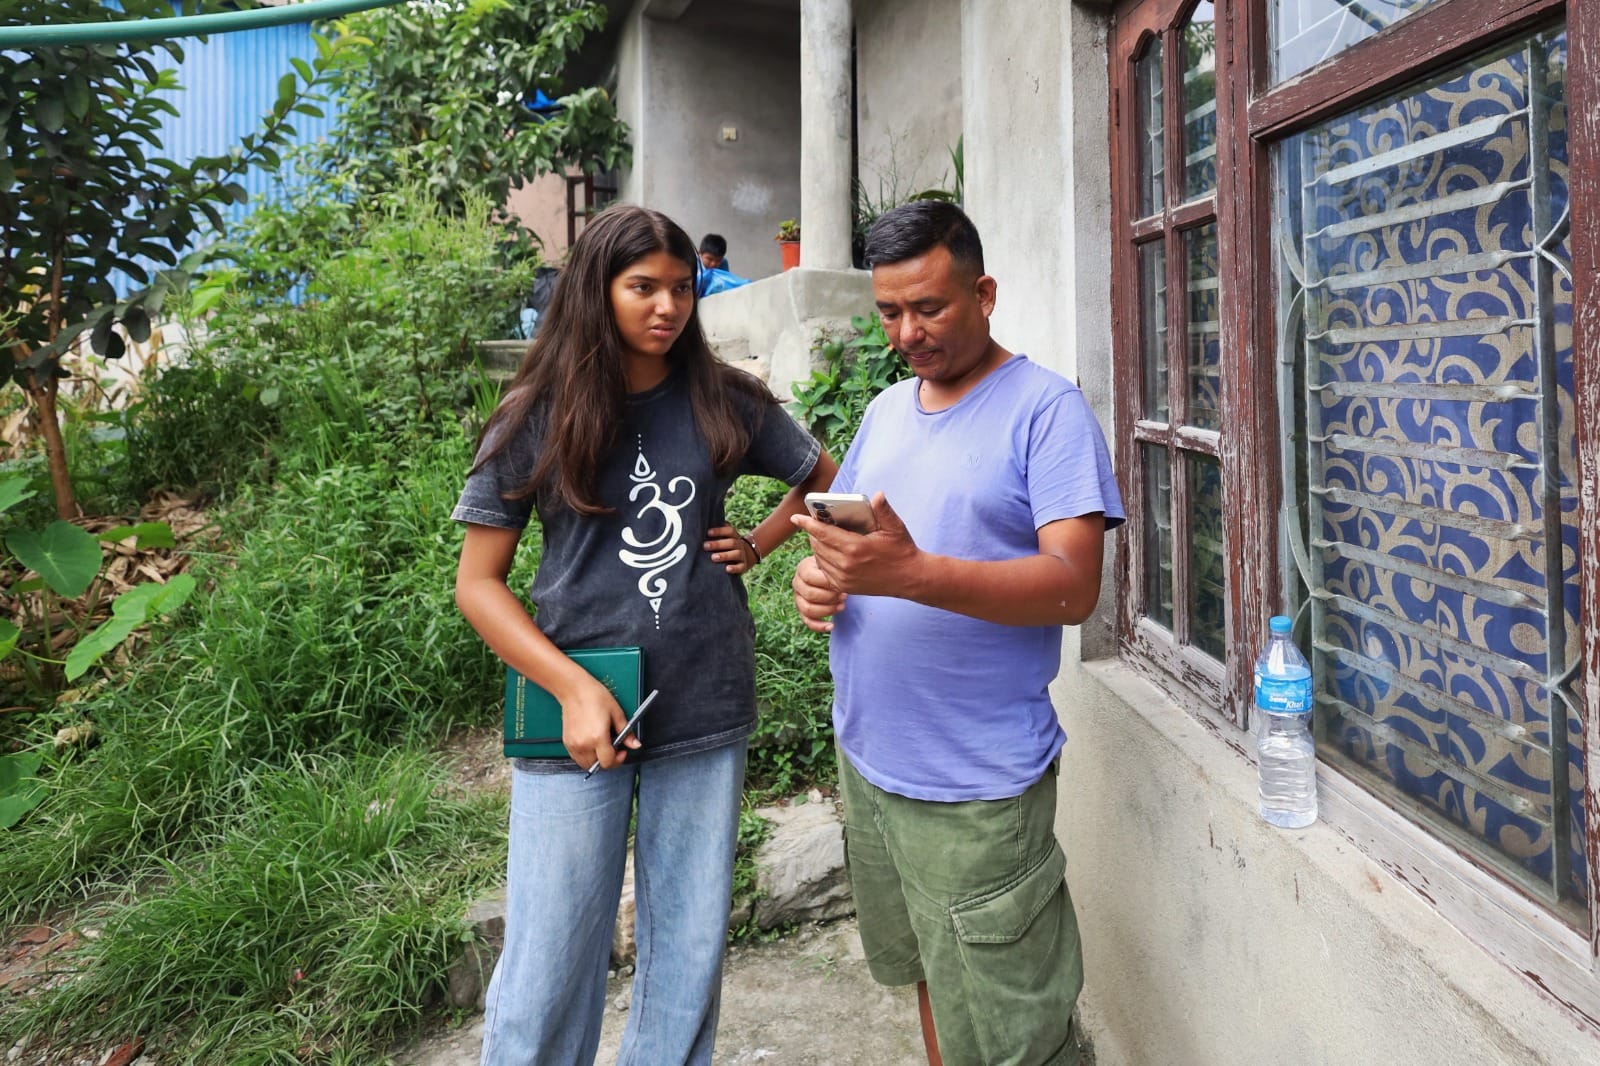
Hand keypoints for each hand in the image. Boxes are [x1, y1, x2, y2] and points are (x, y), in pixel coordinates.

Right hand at [561, 677, 638, 772]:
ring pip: (586, 764)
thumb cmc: (594, 697)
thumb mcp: (616, 713)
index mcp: (597, 737)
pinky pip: (577, 758)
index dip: (618, 760)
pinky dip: (585, 757)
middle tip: (613, 749)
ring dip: (596, 760)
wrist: (574, 690)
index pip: (608, 762)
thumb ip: (626, 733)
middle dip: (608, 761)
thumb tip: (635, 744)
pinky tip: (591, 745)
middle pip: (597, 766)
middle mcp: (583, 744)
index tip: (622, 752)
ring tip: (601, 747)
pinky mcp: (567, 742)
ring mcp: (573, 744)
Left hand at [704, 524, 758, 573]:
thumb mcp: (724, 538)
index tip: (708, 532)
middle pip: (731, 542)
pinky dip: (734, 568)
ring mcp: (742, 555)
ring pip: (736, 554)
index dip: (719, 531)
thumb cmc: (726, 546)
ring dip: (724, 555)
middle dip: (718, 544)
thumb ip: (715, 534)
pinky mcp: (743, 566)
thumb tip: (699, 529)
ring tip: (713, 557)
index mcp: (734, 536)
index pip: (729, 531)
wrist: (744, 557)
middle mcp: (739, 545)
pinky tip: (727, 569)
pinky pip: (740, 567)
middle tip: (705, 546)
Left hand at [791, 493, 921, 597]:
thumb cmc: (902, 551)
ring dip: (817, 546)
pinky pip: (825, 571)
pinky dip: (823, 560)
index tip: (795, 517)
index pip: (823, 533)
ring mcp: (844, 578)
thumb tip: (877, 494)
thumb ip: (884, 510)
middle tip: (815, 523)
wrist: (910, 579)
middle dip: (813, 533)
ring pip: (819, 558)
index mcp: (855, 548)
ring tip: (822, 536)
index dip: (807, 524)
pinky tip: (830, 552)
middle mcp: (846, 565)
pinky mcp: (845, 587)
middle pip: (818, 545)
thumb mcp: (895, 528)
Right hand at [792, 554, 846, 632]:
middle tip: (844, 596)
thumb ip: (834, 567)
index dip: (826, 583)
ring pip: (808, 609)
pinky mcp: (803, 611)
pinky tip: (832, 626)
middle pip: (810, 594)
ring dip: (827, 610)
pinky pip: (808, 622)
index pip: (809, 577)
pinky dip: (819, 626)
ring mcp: (798, 598)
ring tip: (842, 606)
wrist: (833, 574)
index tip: (842, 584)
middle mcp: (797, 583)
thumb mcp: (834, 563)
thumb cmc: (835, 567)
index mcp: (803, 568)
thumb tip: (840, 576)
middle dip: (830, 597)